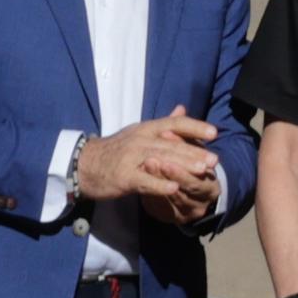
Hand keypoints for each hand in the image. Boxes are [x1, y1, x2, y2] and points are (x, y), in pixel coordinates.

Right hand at [76, 112, 221, 218]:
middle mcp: (140, 139)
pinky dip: (160, 184)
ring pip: (161, 160)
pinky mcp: (123, 177)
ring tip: (202, 171)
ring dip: (183, 166)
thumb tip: (182, 108)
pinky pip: (144, 180)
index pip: (174, 123)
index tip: (214, 133)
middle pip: (172, 144)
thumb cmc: (114, 150)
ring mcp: (131, 158)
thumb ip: (162, 124)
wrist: (83, 165)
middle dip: (195, 151)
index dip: (195, 127)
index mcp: (146, 128)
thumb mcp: (138, 132)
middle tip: (215, 160)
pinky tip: (174, 188)